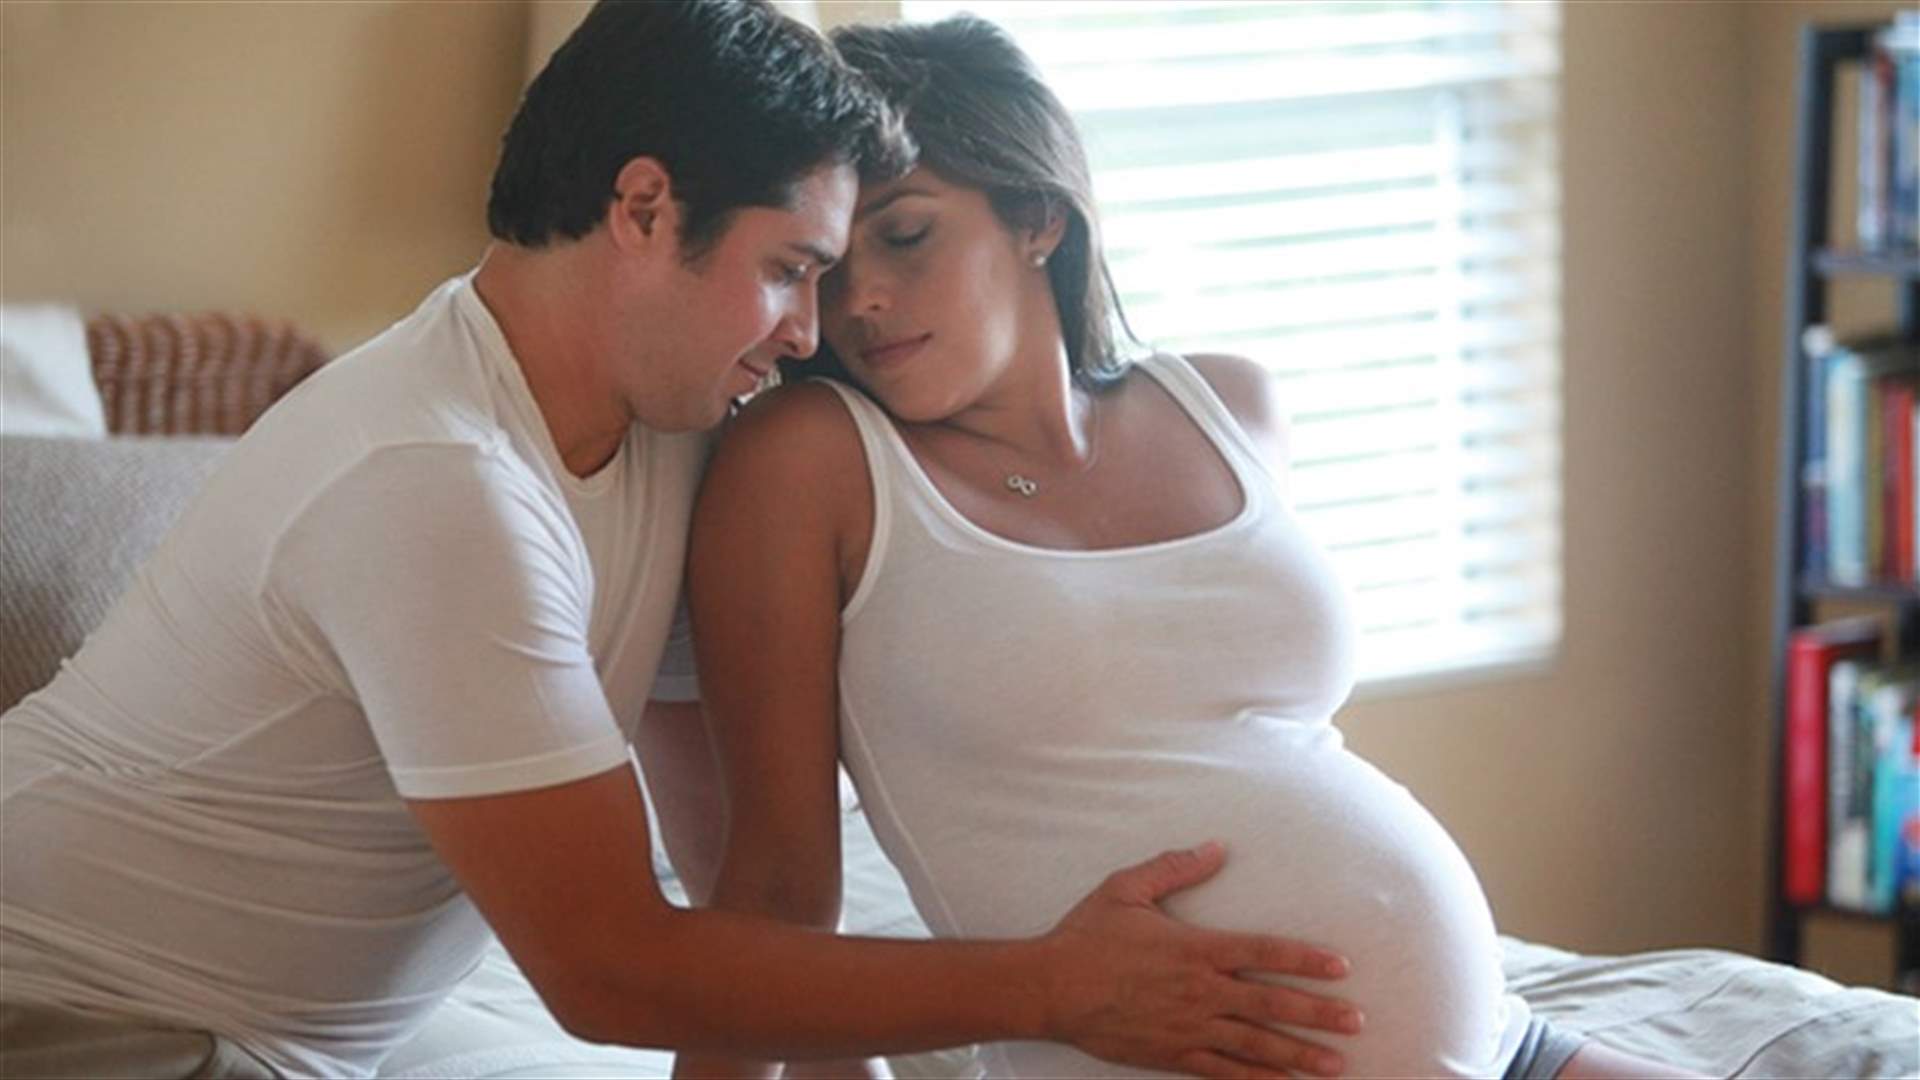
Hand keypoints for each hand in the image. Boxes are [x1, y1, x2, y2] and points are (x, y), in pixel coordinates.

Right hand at [1035, 842, 1361, 1078]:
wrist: (1049, 989)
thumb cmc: (1087, 935)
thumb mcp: (1127, 888)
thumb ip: (1175, 867)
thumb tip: (1216, 847)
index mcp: (1195, 949)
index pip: (1264, 953)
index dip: (1306, 960)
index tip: (1342, 967)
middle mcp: (1200, 991)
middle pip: (1272, 1005)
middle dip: (1319, 1014)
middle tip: (1358, 1021)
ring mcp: (1189, 1028)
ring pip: (1256, 1045)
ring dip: (1299, 1055)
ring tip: (1337, 1064)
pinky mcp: (1172, 1055)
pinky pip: (1223, 1072)